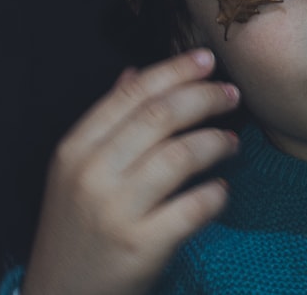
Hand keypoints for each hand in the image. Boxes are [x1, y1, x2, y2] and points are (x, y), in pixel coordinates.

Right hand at [21, 49, 241, 294]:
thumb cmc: (77, 230)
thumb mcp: (75, 173)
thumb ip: (106, 122)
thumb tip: (134, 73)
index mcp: (75, 150)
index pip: (131, 94)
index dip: (174, 70)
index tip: (208, 59)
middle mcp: (91, 176)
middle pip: (160, 116)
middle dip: (204, 97)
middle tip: (232, 94)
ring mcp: (115, 212)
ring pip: (180, 155)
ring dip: (216, 141)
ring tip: (231, 142)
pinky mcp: (140, 246)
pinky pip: (193, 207)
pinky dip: (216, 194)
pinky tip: (222, 190)